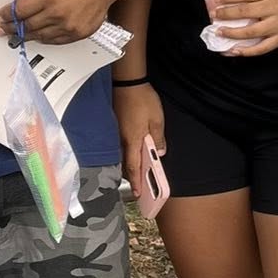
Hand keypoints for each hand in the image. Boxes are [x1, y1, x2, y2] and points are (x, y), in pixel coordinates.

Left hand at [0, 0, 120, 43]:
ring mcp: (68, 26)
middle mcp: (57, 14)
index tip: (0, 16)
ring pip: (40, 36)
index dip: (7, 14)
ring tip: (16, 35)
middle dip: (11, 28)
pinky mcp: (78, 34)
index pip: (20, 10)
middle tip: (2, 30)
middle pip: (27, 26)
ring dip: (26, 35)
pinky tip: (37, 35)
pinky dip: (44, 38)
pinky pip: (56, 40)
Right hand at [112, 83, 164, 197]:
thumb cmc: (143, 100)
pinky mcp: (117, 126)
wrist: (128, 83)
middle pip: (126, 164)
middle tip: (138, 186)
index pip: (134, 167)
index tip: (137, 194)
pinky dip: (128, 153)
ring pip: (123, 155)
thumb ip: (159, 138)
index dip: (136, 182)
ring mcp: (118, 133)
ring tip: (137, 172)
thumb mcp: (157, 120)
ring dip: (129, 165)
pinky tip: (134, 152)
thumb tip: (160, 153)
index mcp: (133, 140)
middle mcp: (122, 140)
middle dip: (132, 177)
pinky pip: (122, 145)